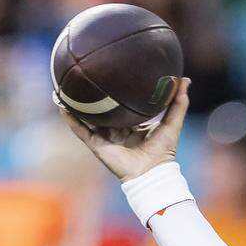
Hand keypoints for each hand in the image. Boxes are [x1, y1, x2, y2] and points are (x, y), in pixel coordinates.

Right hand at [61, 77, 189, 181]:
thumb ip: (178, 103)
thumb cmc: (164, 150)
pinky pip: (80, 130)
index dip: (118, 93)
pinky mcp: (97, 145)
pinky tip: (61, 106)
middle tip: (86, 77)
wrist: (151, 171)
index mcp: (134, 125)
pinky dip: (71, 119)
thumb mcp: (172, 122)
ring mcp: (105, 137)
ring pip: (87, 119)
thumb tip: (185, 79)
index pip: (124, 106)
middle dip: (94, 97)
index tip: (113, 75)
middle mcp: (117, 130)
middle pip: (103, 111)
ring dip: (75, 105)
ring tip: (63, 88)